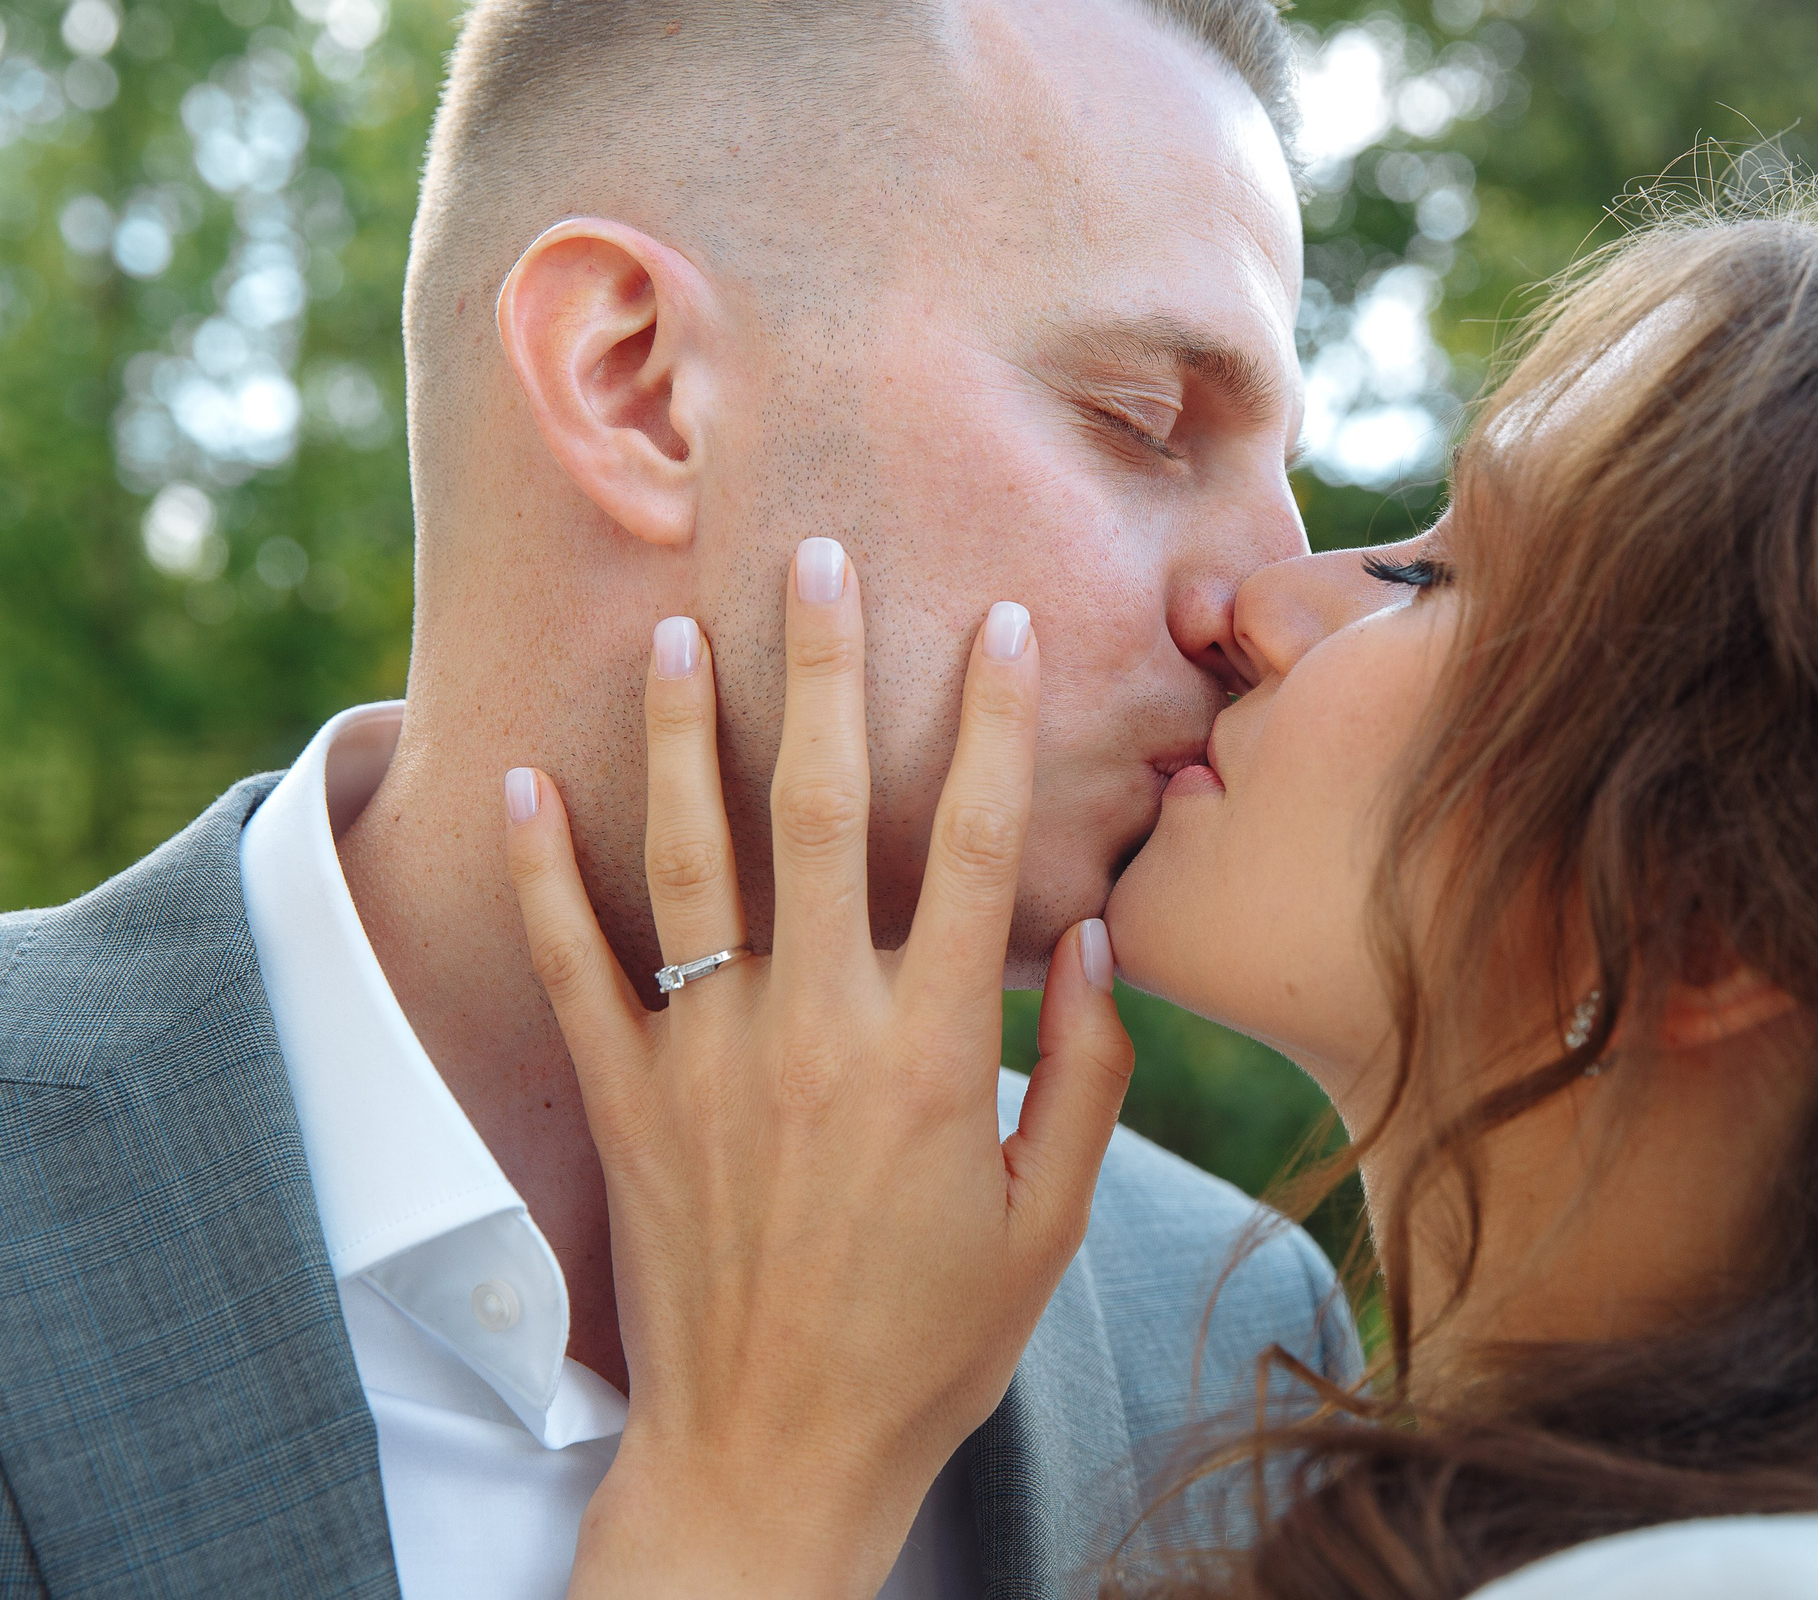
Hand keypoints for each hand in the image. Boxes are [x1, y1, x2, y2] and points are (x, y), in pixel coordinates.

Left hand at [502, 538, 1133, 1597]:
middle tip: (817, 555)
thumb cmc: (929, 1342)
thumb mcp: (1048, 1222)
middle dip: (826, 671)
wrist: (773, 1454)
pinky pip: (575, 966)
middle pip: (825, 812)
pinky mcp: (627, 1101)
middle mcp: (816, 1030)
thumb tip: (1099, 935)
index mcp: (934, 1052)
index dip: (993, 726)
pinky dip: (546, 872)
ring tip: (680, 626)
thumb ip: (1085, 1072)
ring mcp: (708, 1059)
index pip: (975, 851)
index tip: (1001, 623)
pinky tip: (526, 780)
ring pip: (694, 862)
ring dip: (687, 735)